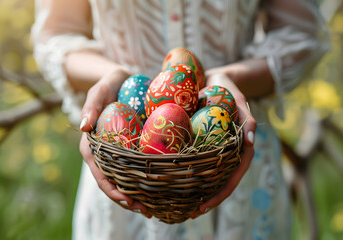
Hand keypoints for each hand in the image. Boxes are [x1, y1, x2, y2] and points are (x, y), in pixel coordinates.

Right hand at [79, 67, 151, 217]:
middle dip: (128, 199)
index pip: (100, 172)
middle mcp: (104, 153)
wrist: (122, 80)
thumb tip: (84, 126)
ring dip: (139, 194)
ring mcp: (118, 152)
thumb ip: (91, 105)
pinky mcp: (130, 148)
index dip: (112, 189)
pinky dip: (146, 179)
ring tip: (156, 207)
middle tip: (148, 211)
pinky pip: (137, 167)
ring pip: (126, 179)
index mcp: (92, 145)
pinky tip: (161, 187)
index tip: (128, 201)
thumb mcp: (100, 89)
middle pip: (114, 182)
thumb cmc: (109, 84)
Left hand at [191, 70, 256, 218]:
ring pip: (207, 175)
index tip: (205, 204)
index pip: (234, 174)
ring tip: (180, 207)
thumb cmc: (226, 88)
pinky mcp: (200, 144)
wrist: (210, 80)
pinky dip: (186, 173)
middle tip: (191, 213)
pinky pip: (194, 161)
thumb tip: (252, 142)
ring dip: (196, 192)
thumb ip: (247, 117)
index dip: (222, 191)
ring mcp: (213, 149)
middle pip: (220, 181)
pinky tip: (172, 181)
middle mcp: (226, 151)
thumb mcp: (238, 99)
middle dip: (208, 198)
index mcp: (239, 147)